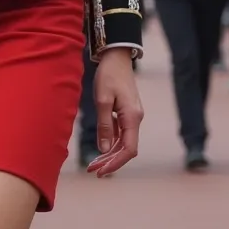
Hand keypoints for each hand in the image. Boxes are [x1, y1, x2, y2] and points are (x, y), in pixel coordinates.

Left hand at [87, 48, 142, 176]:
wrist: (116, 57)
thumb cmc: (108, 75)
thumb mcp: (102, 100)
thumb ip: (104, 125)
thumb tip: (104, 149)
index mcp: (132, 117)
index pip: (128, 149)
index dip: (116, 163)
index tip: (101, 172)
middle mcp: (136, 119)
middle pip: (126, 148)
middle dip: (110, 162)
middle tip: (92, 171)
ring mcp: (132, 116)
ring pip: (123, 142)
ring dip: (110, 154)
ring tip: (93, 164)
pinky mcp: (127, 112)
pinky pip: (121, 133)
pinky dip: (111, 142)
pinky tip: (100, 147)